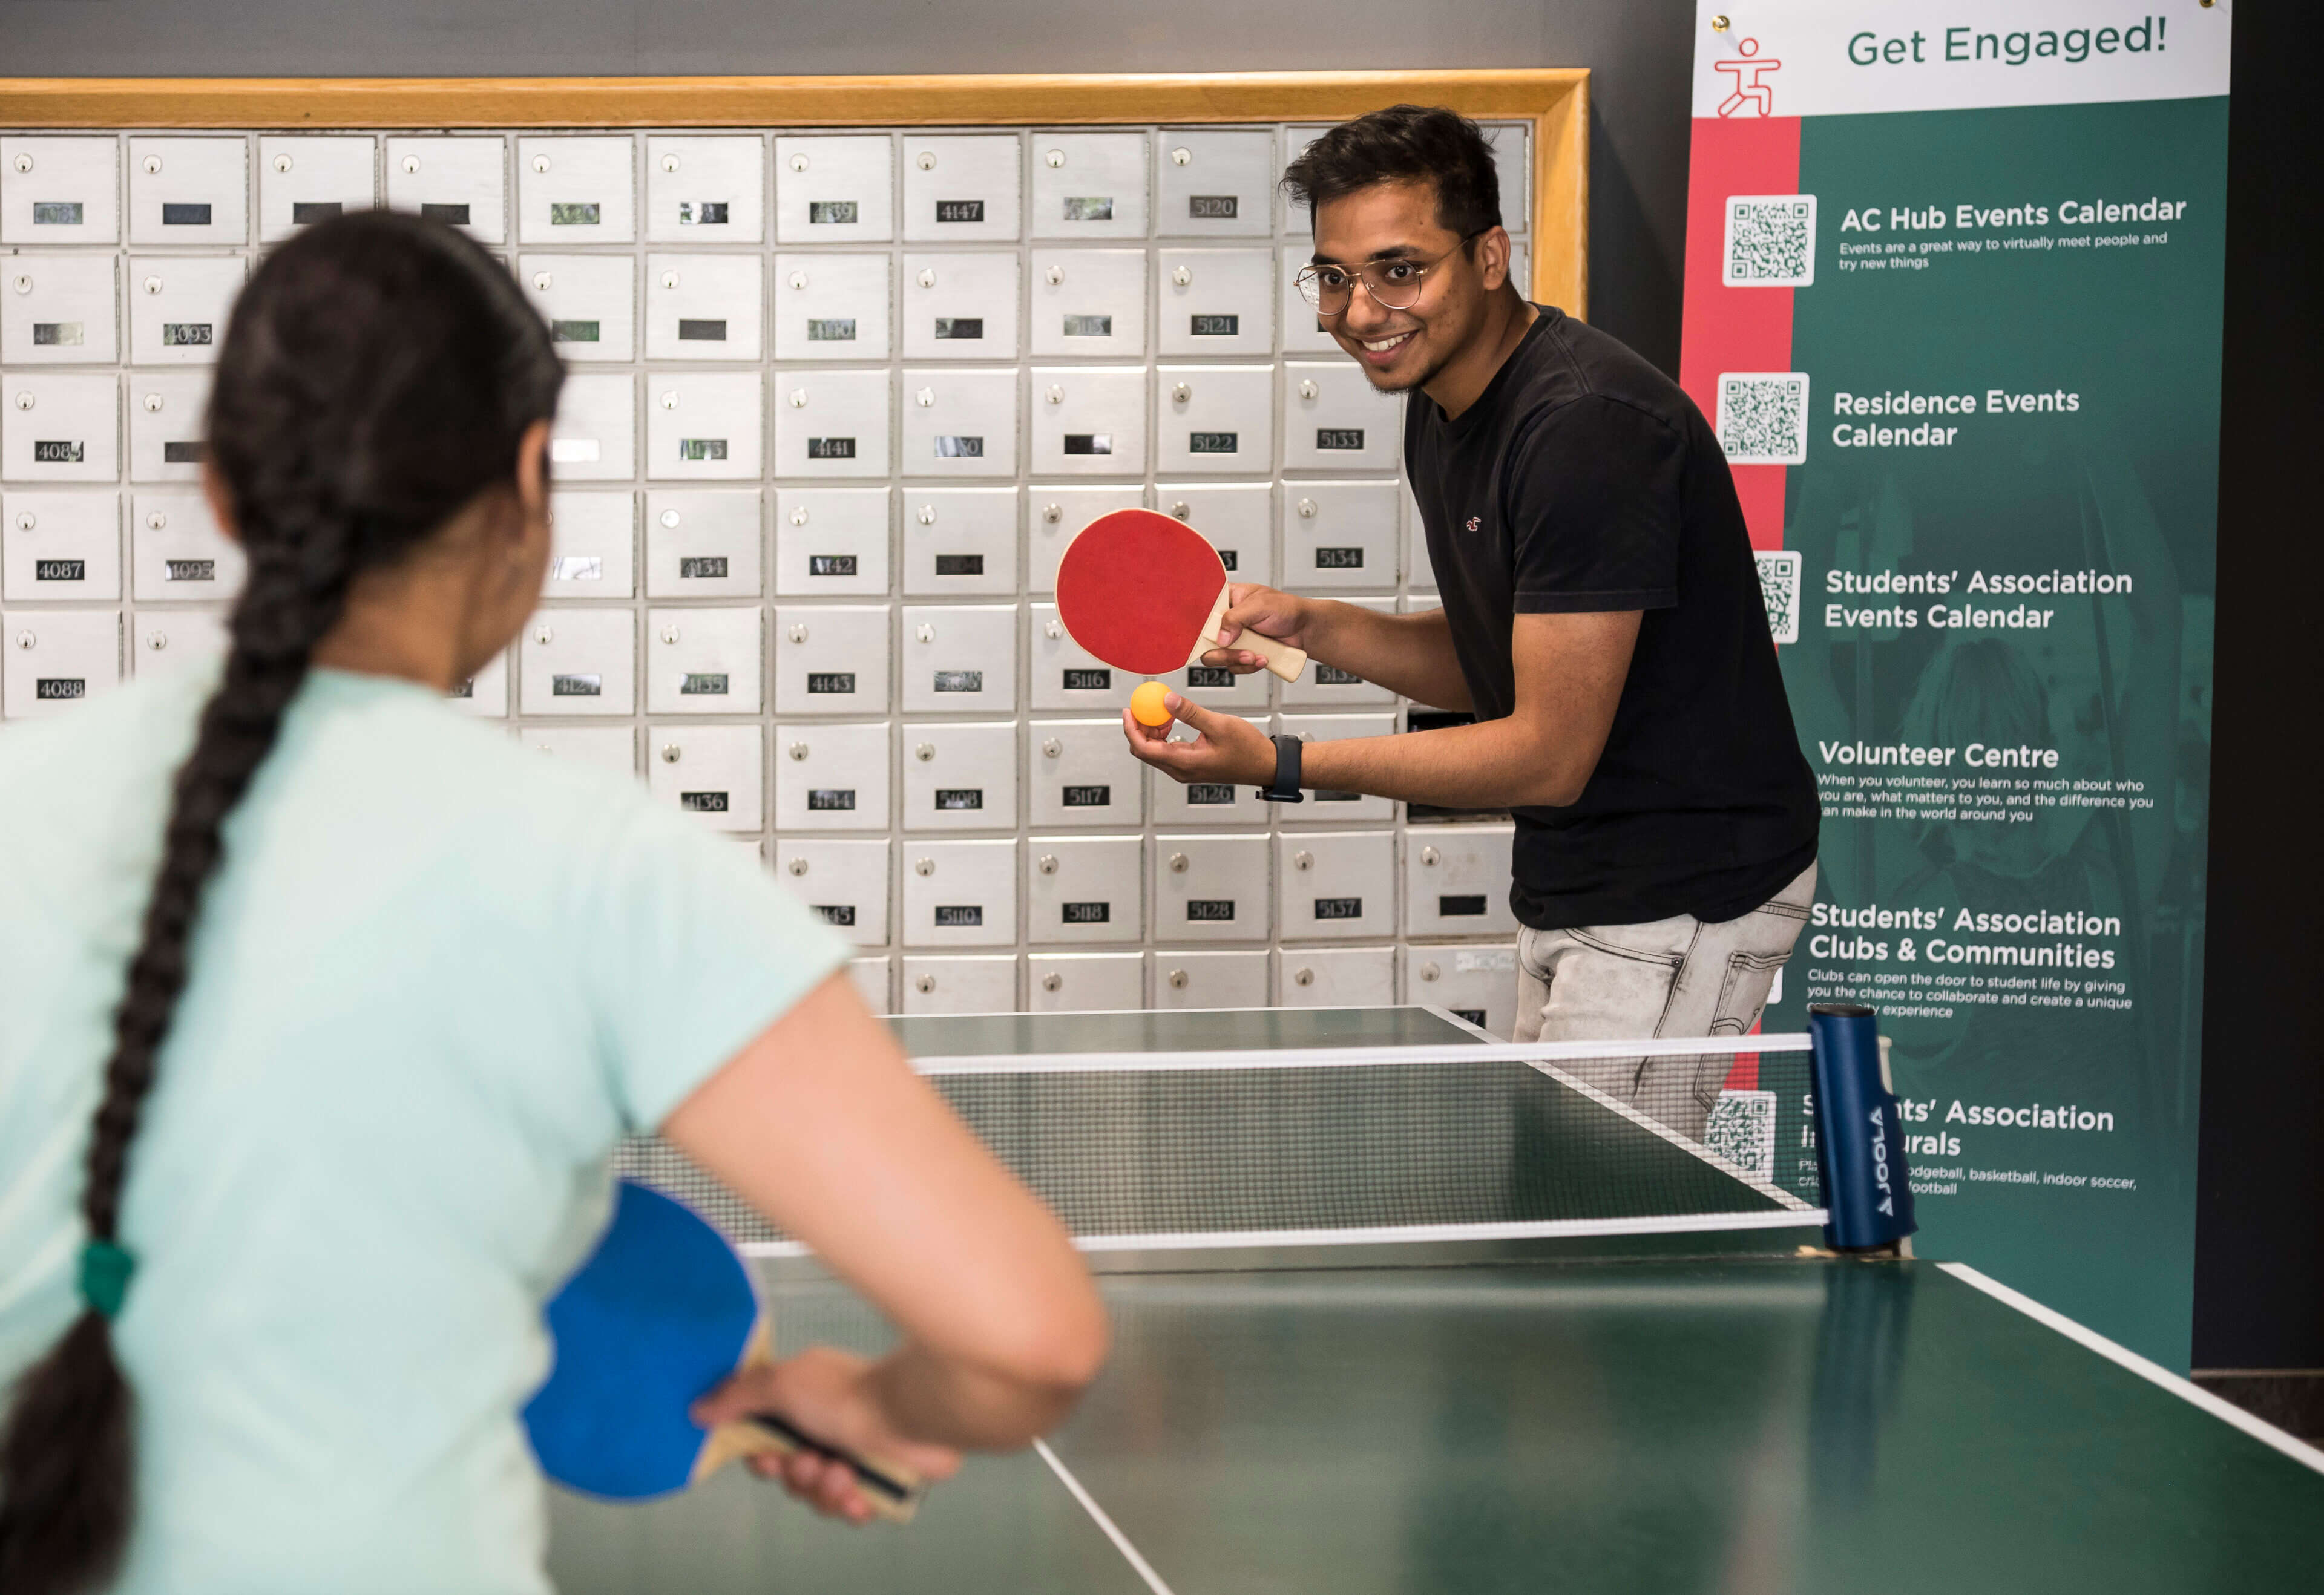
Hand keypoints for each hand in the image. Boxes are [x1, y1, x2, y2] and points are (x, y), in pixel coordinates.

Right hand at [692, 1345, 961, 1523]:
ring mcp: (856, 1454)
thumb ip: (740, 1396)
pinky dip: (849, 1504)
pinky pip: (848, 1510)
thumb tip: (700, 1408)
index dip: (761, 1457)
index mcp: (805, 1401)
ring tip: (841, 1471)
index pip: (767, 1439)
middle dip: (795, 1475)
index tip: (766, 1456)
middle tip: (810, 1461)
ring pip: (816, 1496)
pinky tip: (858, 1491)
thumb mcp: (782, 1384)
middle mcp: (829, 1427)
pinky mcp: (880, 1480)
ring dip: (823, 1489)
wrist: (912, 1415)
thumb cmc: (851, 1394)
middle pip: (789, 1474)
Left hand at [1120, 692, 1277, 786]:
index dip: (1131, 729)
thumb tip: (1166, 699)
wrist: (1264, 765)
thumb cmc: (1247, 748)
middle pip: (1145, 751)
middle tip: (1142, 705)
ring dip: (1152, 730)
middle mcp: (1180, 771)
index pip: (1143, 749)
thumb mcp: (1219, 725)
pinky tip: (1173, 721)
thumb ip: (1191, 713)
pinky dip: (1164, 735)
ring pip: (1155, 751)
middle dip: (1139, 728)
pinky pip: (1167, 751)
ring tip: (1163, 711)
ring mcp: (1185, 770)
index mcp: (1184, 763)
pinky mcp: (1191, 766)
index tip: (1129, 710)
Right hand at [1199, 584, 1315, 675]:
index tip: (1206, 633)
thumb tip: (1221, 637)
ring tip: (1256, 655)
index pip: (1201, 610)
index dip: (1198, 623)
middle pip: (1204, 639)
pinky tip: (1262, 658)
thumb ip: (1237, 617)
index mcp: (1226, 599)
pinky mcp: (1241, 654)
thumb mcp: (1261, 606)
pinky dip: (1247, 666)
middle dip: (1221, 650)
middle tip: (1235, 648)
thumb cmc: (1286, 609)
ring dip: (1236, 659)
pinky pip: (1233, 667)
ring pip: (1217, 657)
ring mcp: (1232, 638)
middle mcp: (1225, 619)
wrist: (1304, 631)